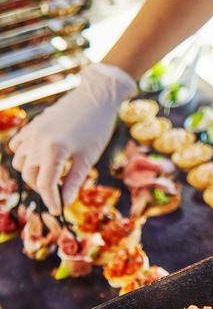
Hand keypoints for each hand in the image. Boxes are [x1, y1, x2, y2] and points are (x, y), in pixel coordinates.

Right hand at [9, 63, 136, 213]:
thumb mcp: (88, 157)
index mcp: (54, 151)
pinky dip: (24, 156)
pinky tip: (39, 159)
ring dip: (32, 172)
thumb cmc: (98, 128)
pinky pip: (18, 145)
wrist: (97, 98)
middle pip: (31, 175)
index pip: (45, 184)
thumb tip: (64, 202)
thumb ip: (74, 181)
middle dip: (43, 187)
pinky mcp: (32, 125)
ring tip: (52, 175)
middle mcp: (37, 141)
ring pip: (21, 162)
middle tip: (59, 192)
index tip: (58, 210)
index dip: (51, 200)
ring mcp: (32, 132)